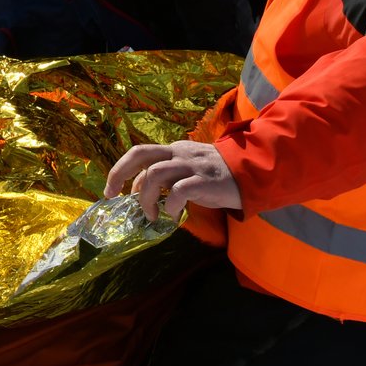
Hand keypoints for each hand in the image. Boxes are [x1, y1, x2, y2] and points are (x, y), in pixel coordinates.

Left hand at [103, 140, 241, 222]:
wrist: (253, 172)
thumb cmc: (218, 175)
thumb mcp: (190, 167)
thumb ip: (169, 175)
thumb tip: (143, 193)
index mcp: (174, 149)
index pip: (140, 152)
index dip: (121, 170)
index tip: (113, 190)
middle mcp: (179, 153)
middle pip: (140, 154)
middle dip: (119, 173)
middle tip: (113, 195)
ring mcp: (192, 166)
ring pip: (155, 174)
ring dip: (146, 197)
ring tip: (151, 214)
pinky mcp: (204, 181)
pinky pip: (178, 191)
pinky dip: (170, 206)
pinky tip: (173, 216)